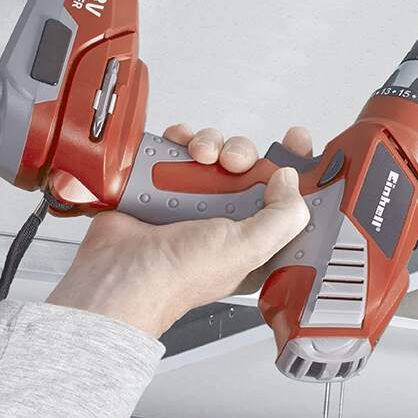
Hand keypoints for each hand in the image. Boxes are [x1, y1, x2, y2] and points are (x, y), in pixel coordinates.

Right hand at [46, 124, 312, 338]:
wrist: (121, 273)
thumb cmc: (178, 276)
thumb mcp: (249, 250)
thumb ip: (283, 216)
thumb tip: (289, 179)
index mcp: (253, 241)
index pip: (284, 199)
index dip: (294, 168)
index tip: (296, 142)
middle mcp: (225, 219)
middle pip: (249, 166)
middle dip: (243, 153)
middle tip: (234, 163)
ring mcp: (193, 200)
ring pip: (215, 153)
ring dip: (211, 144)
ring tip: (200, 156)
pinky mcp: (163, 185)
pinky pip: (178, 149)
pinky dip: (180, 140)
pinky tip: (178, 145)